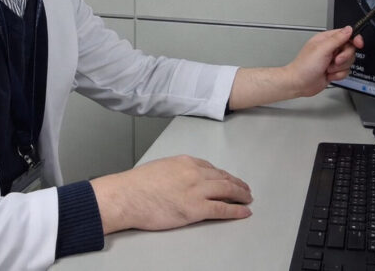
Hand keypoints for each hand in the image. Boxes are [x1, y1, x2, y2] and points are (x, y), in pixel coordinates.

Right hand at [89, 155, 252, 234]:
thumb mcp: (160, 168)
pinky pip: (223, 209)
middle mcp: (195, 173)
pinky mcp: (196, 208)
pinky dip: (236, 211)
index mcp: (185, 162)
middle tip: (245, 190)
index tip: (230, 179)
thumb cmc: (136, 185)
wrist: (127, 196)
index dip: (224, 175)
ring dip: (241, 195)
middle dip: (237, 184)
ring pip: (227, 191)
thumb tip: (181, 180)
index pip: (211, 168)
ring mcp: (197, 190)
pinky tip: (244, 212)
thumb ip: (176, 172)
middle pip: (223, 178)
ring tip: (248, 200)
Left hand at [284, 26, 363, 97]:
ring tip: (328, 68)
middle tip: (335, 60)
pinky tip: (328, 75)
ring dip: (339, 68)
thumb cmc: (304, 66)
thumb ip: (337, 39)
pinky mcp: (334, 71)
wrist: (299, 84)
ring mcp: (332, 60)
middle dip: (344, 57)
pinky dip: (338, 75)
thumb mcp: (322, 49)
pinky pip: (345, 71)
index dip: (354, 38)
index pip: (346, 34)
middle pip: (350, 49)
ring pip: (349, 61)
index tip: (358, 43)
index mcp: (326, 39)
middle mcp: (330, 49)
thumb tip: (349, 29)